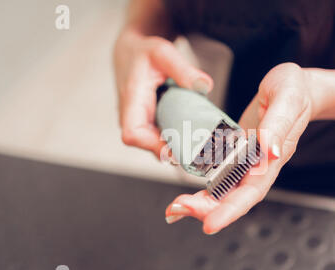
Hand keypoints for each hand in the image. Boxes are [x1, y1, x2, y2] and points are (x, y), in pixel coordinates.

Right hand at [114, 26, 213, 156]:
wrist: (130, 52)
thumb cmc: (142, 53)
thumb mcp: (162, 52)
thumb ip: (183, 68)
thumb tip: (204, 85)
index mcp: (132, 100)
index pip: (133, 134)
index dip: (152, 146)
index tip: (176, 148)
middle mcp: (132, 116)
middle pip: (147, 145)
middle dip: (172, 150)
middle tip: (200, 149)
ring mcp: (140, 122)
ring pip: (155, 145)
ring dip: (176, 147)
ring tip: (200, 144)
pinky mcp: (148, 123)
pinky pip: (160, 138)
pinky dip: (176, 140)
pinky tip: (193, 136)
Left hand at [165, 63, 327, 233]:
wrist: (297, 90)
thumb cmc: (297, 91)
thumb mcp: (288, 99)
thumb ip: (278, 124)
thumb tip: (269, 150)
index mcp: (273, 158)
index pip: (252, 191)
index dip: (231, 210)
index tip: (210, 224)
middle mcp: (259, 166)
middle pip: (234, 197)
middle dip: (206, 209)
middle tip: (178, 210)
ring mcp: (247, 162)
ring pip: (224, 191)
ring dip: (201, 203)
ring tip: (176, 209)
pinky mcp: (237, 155)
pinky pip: (219, 176)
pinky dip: (203, 189)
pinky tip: (186, 196)